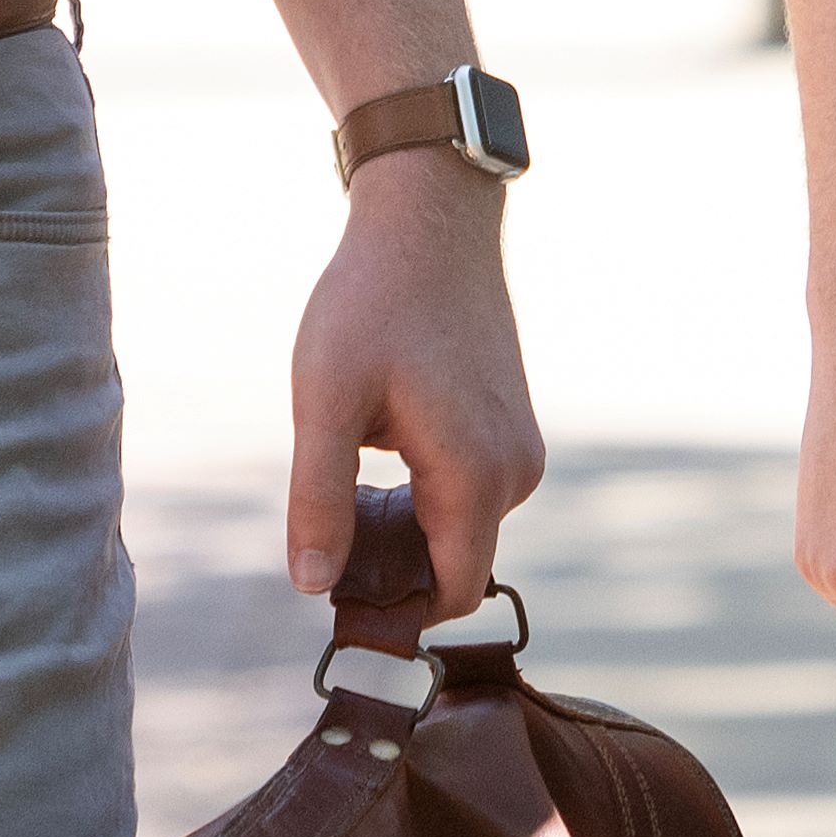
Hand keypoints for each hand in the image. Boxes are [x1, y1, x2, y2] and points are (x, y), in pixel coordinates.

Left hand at [293, 157, 548, 602]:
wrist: (430, 223)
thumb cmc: (372, 305)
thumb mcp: (324, 402)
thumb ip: (318, 500)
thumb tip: (312, 585)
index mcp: (474, 475)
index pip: (453, 592)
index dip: (398, 613)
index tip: (337, 602)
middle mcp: (515, 470)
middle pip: (454, 563)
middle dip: (393, 566)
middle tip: (323, 529)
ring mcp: (522, 446)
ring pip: (461, 527)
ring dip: (405, 526)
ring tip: (347, 470)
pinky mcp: (515, 426)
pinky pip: (471, 491)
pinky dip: (424, 493)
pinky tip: (380, 446)